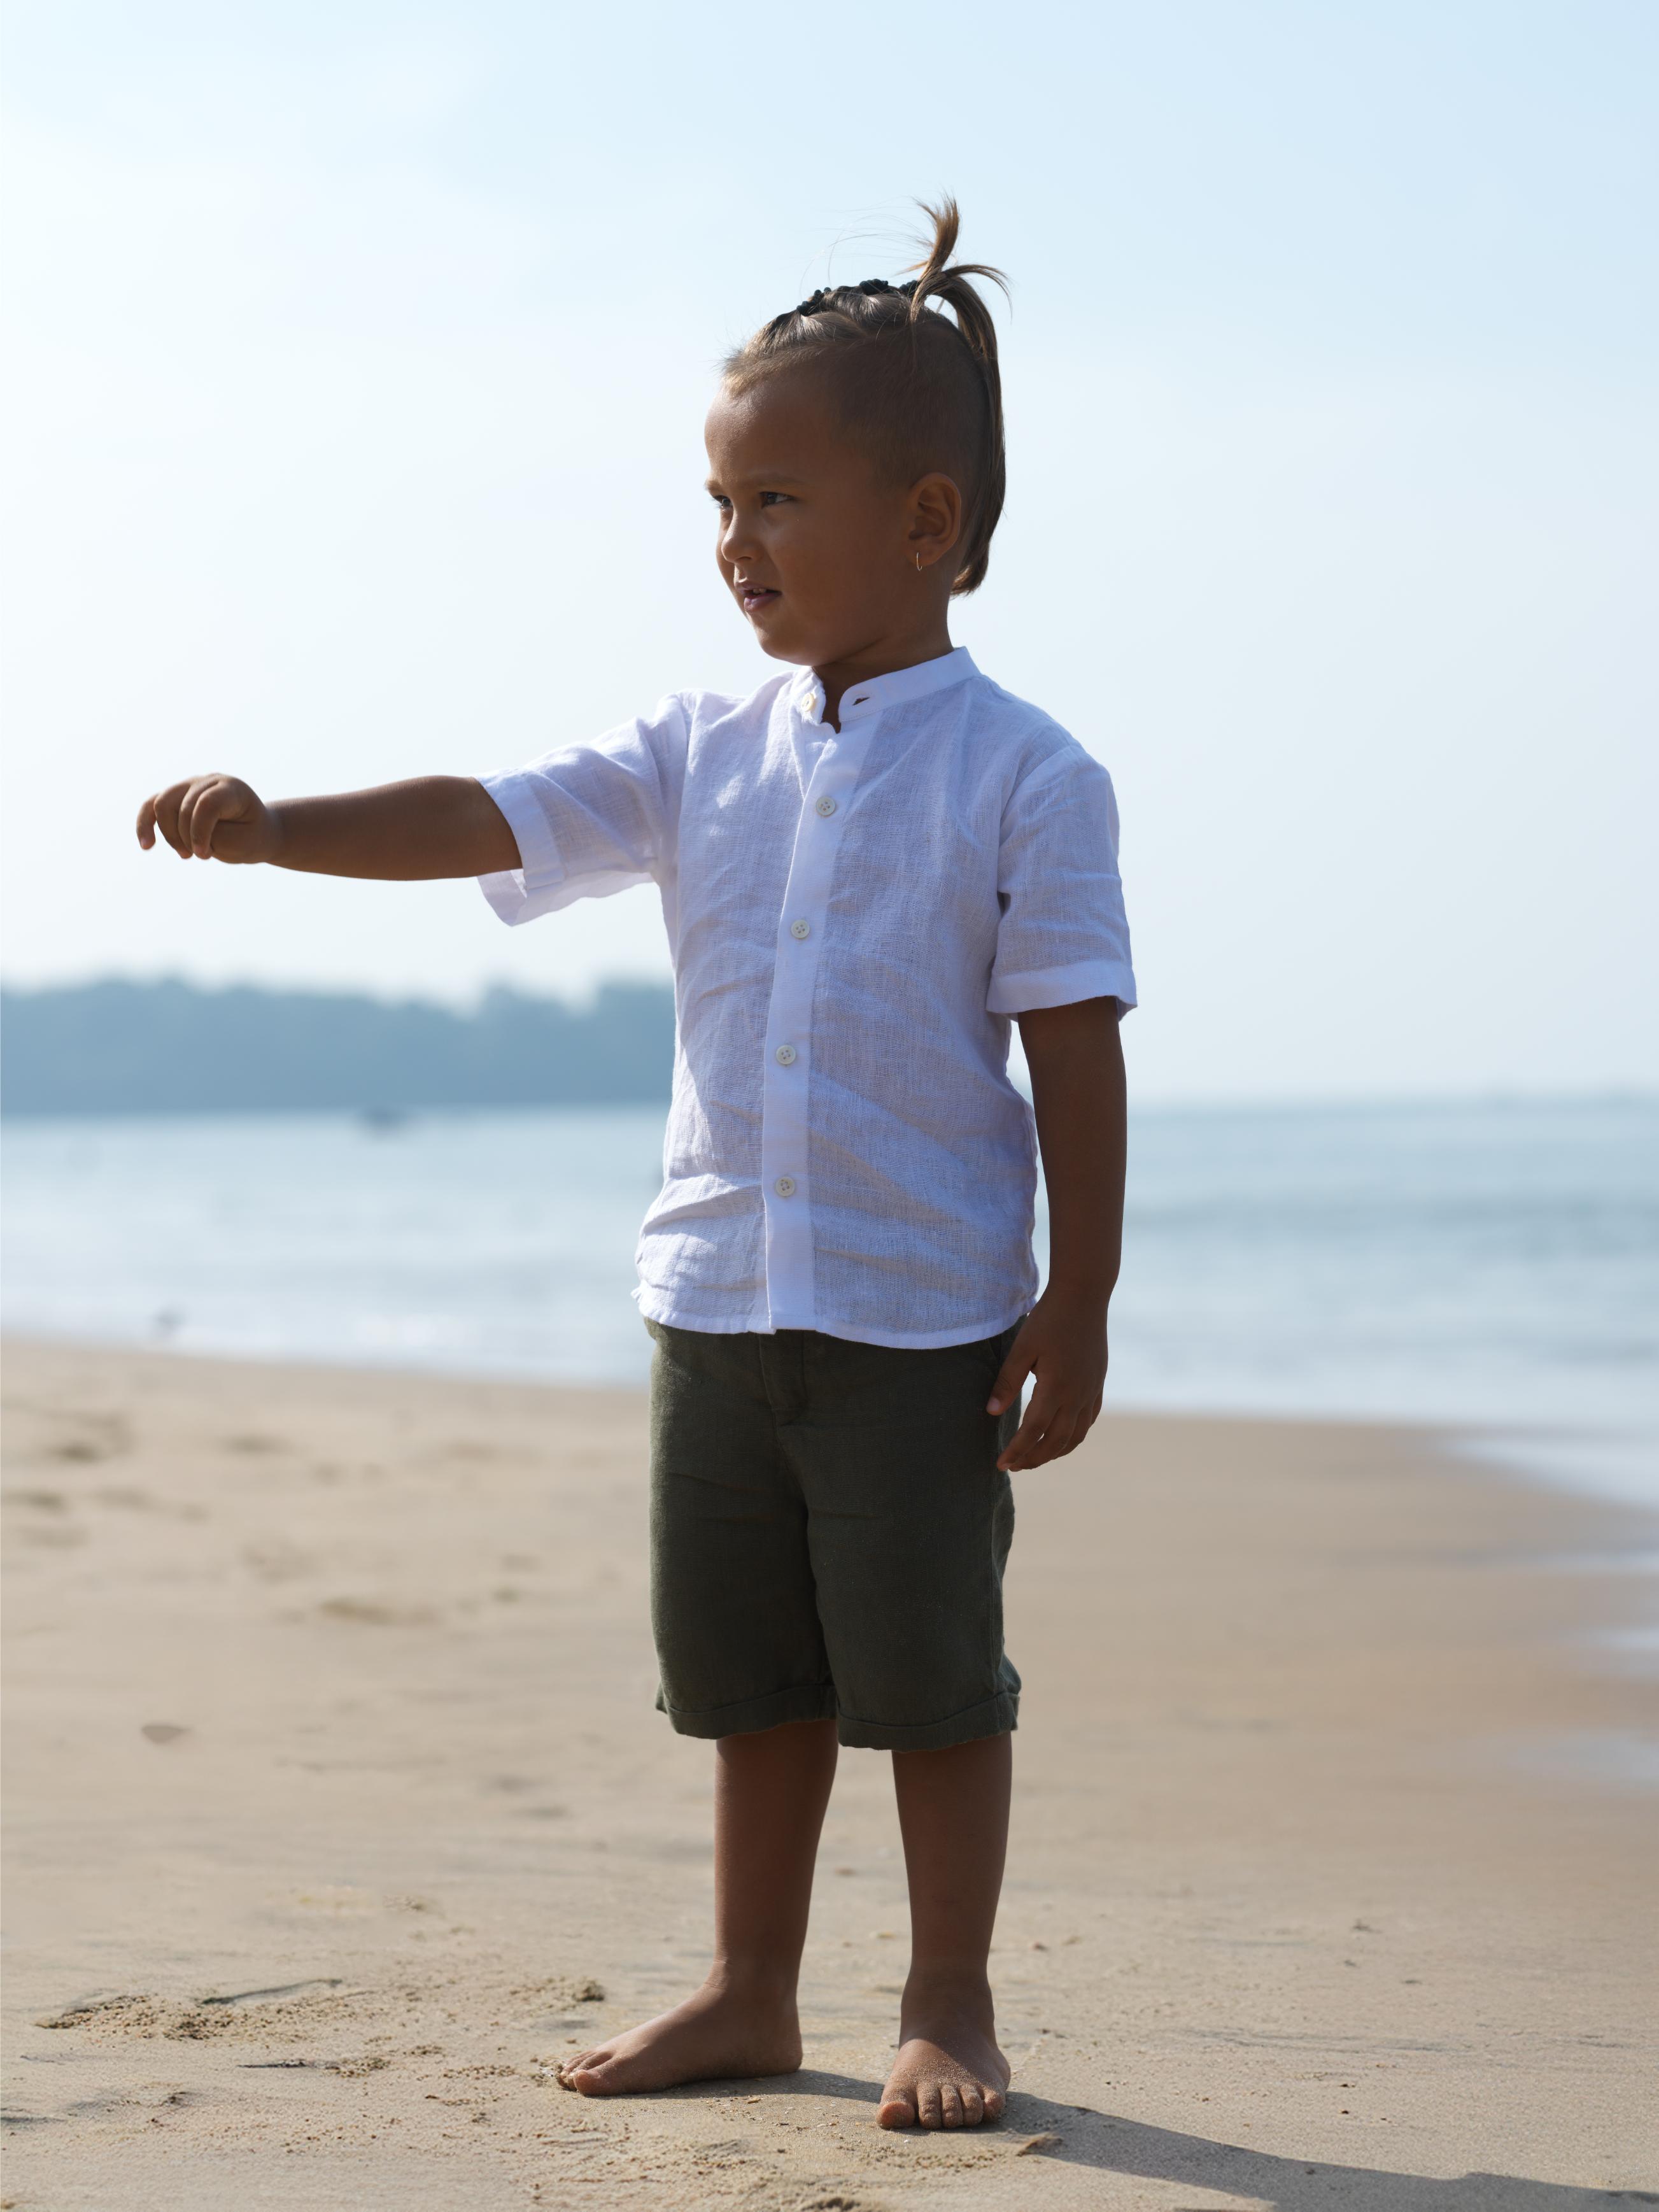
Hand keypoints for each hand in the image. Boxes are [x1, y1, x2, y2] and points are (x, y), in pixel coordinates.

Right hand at [136, 775, 280, 863]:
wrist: (255, 832)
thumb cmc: (251, 837)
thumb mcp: (240, 841)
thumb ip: (211, 833)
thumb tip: (179, 827)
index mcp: (231, 789)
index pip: (206, 803)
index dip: (199, 831)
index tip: (204, 855)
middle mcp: (208, 781)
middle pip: (179, 804)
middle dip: (184, 836)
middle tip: (201, 856)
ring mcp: (190, 786)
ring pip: (161, 804)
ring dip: (169, 834)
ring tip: (185, 855)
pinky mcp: (176, 797)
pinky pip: (151, 806)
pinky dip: (145, 825)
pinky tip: (146, 846)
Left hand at [986, 1290, 1107, 1471]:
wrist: (1084, 1295)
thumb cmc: (1049, 1318)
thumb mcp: (1022, 1347)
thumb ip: (1007, 1382)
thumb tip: (991, 1414)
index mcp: (1056, 1387)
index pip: (1033, 1431)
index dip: (1017, 1450)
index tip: (1001, 1463)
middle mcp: (1077, 1395)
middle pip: (1055, 1441)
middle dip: (1033, 1458)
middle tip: (1014, 1466)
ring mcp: (1091, 1390)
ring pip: (1075, 1436)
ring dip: (1054, 1452)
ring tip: (1034, 1458)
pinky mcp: (1097, 1383)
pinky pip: (1088, 1420)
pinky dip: (1074, 1436)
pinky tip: (1062, 1438)